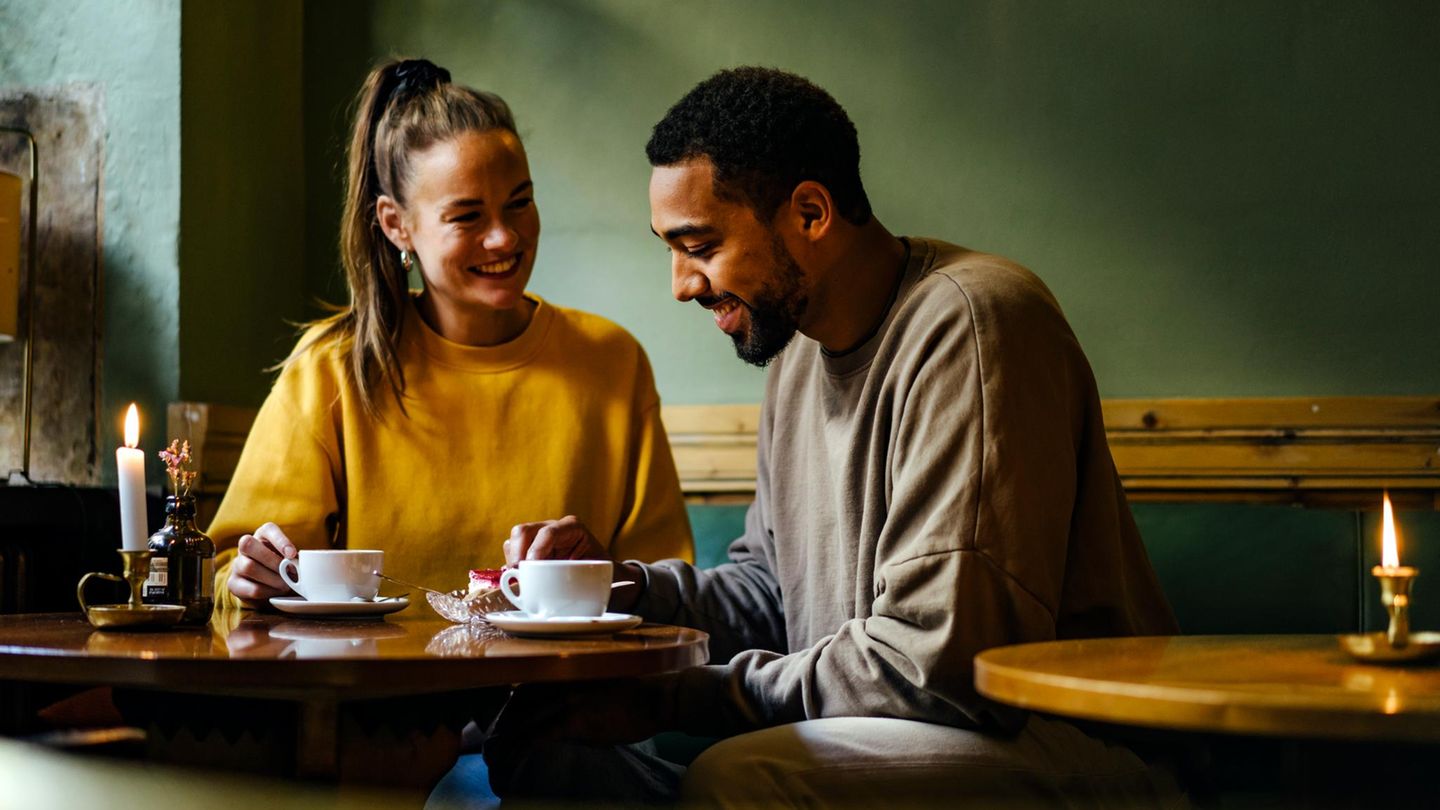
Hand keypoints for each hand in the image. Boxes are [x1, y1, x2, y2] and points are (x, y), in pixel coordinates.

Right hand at [227, 522, 297, 605]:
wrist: (262, 583)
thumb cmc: (280, 565)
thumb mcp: (288, 557)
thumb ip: (293, 558)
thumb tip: (302, 567)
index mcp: (262, 534)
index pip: (268, 529)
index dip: (280, 541)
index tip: (292, 554)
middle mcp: (245, 546)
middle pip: (248, 544)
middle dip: (273, 561)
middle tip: (290, 573)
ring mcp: (236, 564)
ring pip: (248, 567)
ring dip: (272, 578)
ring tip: (286, 585)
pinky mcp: (234, 583)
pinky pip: (250, 587)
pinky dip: (268, 591)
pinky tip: (277, 591)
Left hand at [483, 675, 677, 794]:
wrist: (659, 696)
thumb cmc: (636, 695)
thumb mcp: (600, 689)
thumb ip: (575, 700)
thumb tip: (559, 723)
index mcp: (565, 674)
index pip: (523, 689)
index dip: (505, 708)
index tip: (497, 725)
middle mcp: (561, 682)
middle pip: (515, 705)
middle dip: (499, 726)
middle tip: (491, 745)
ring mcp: (566, 699)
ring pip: (521, 721)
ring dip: (504, 742)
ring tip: (493, 759)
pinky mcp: (575, 719)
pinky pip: (538, 737)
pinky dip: (521, 750)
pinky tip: (511, 762)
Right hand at [502, 516, 645, 611]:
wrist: (601, 575)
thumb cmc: (602, 573)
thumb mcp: (600, 572)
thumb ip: (584, 575)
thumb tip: (567, 585)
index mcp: (572, 528)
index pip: (549, 533)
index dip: (536, 550)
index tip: (530, 568)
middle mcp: (552, 528)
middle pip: (523, 531)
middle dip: (517, 553)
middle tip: (518, 575)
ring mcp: (538, 537)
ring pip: (514, 540)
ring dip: (512, 560)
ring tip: (521, 579)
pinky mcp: (529, 549)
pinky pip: (511, 552)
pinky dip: (510, 566)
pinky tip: (519, 580)